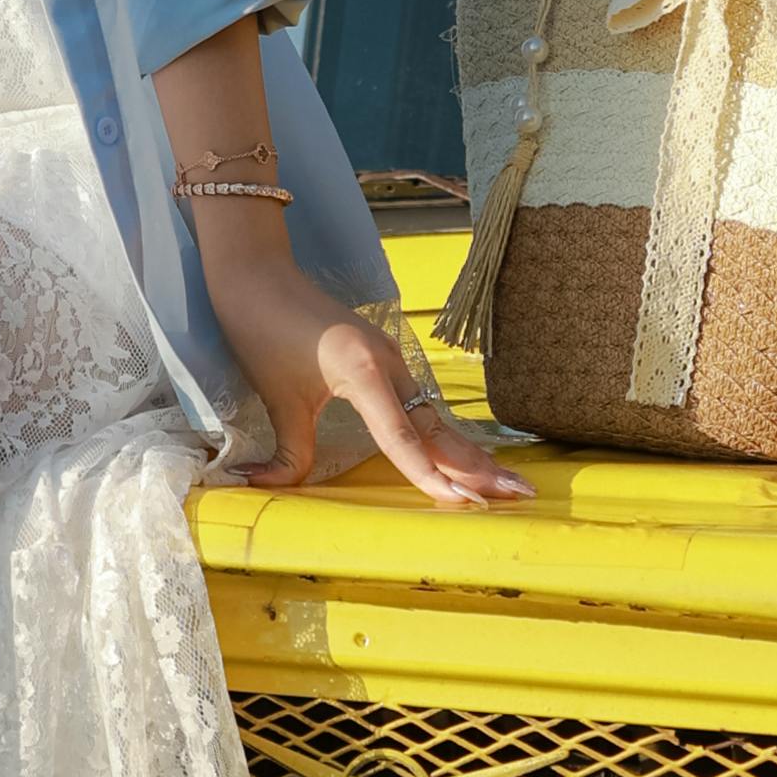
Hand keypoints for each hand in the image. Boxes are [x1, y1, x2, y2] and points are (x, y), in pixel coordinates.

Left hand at [191, 210, 530, 508]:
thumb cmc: (263, 330)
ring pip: (436, 416)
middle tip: (518, 493)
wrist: (258, 274)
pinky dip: (444, 433)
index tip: (461, 503)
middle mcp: (389, 365)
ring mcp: (391, 358)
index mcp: (364, 373)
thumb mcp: (276, 398)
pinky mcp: (385, 357)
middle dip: (477, 464)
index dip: (429, 475)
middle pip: (438, 427)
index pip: (402, 438)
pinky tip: (462, 452)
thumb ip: (287, 452)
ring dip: (469, 451)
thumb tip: (263, 487)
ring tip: (506, 481)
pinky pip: (422, 404)